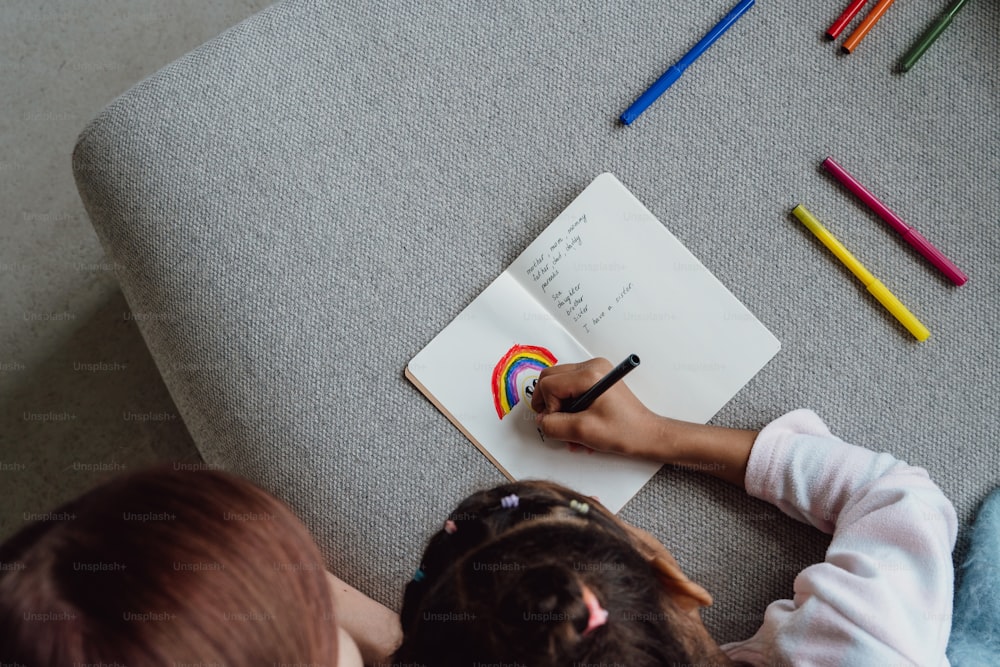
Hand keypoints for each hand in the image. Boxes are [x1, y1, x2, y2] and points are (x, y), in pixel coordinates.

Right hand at [530, 358, 661, 456]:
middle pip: (551, 378)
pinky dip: (569, 407)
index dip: (548, 406)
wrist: (647, 435)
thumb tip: (541, 420)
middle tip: (556, 423)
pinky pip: (570, 389)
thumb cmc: (624, 431)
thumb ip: (555, 425)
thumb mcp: (583, 432)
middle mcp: (592, 366)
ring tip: (571, 428)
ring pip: (559, 384)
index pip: (549, 383)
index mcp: (590, 374)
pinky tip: (578, 424)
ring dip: (560, 408)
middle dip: (550, 404)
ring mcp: (594, 372)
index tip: (560, 423)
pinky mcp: (595, 380)